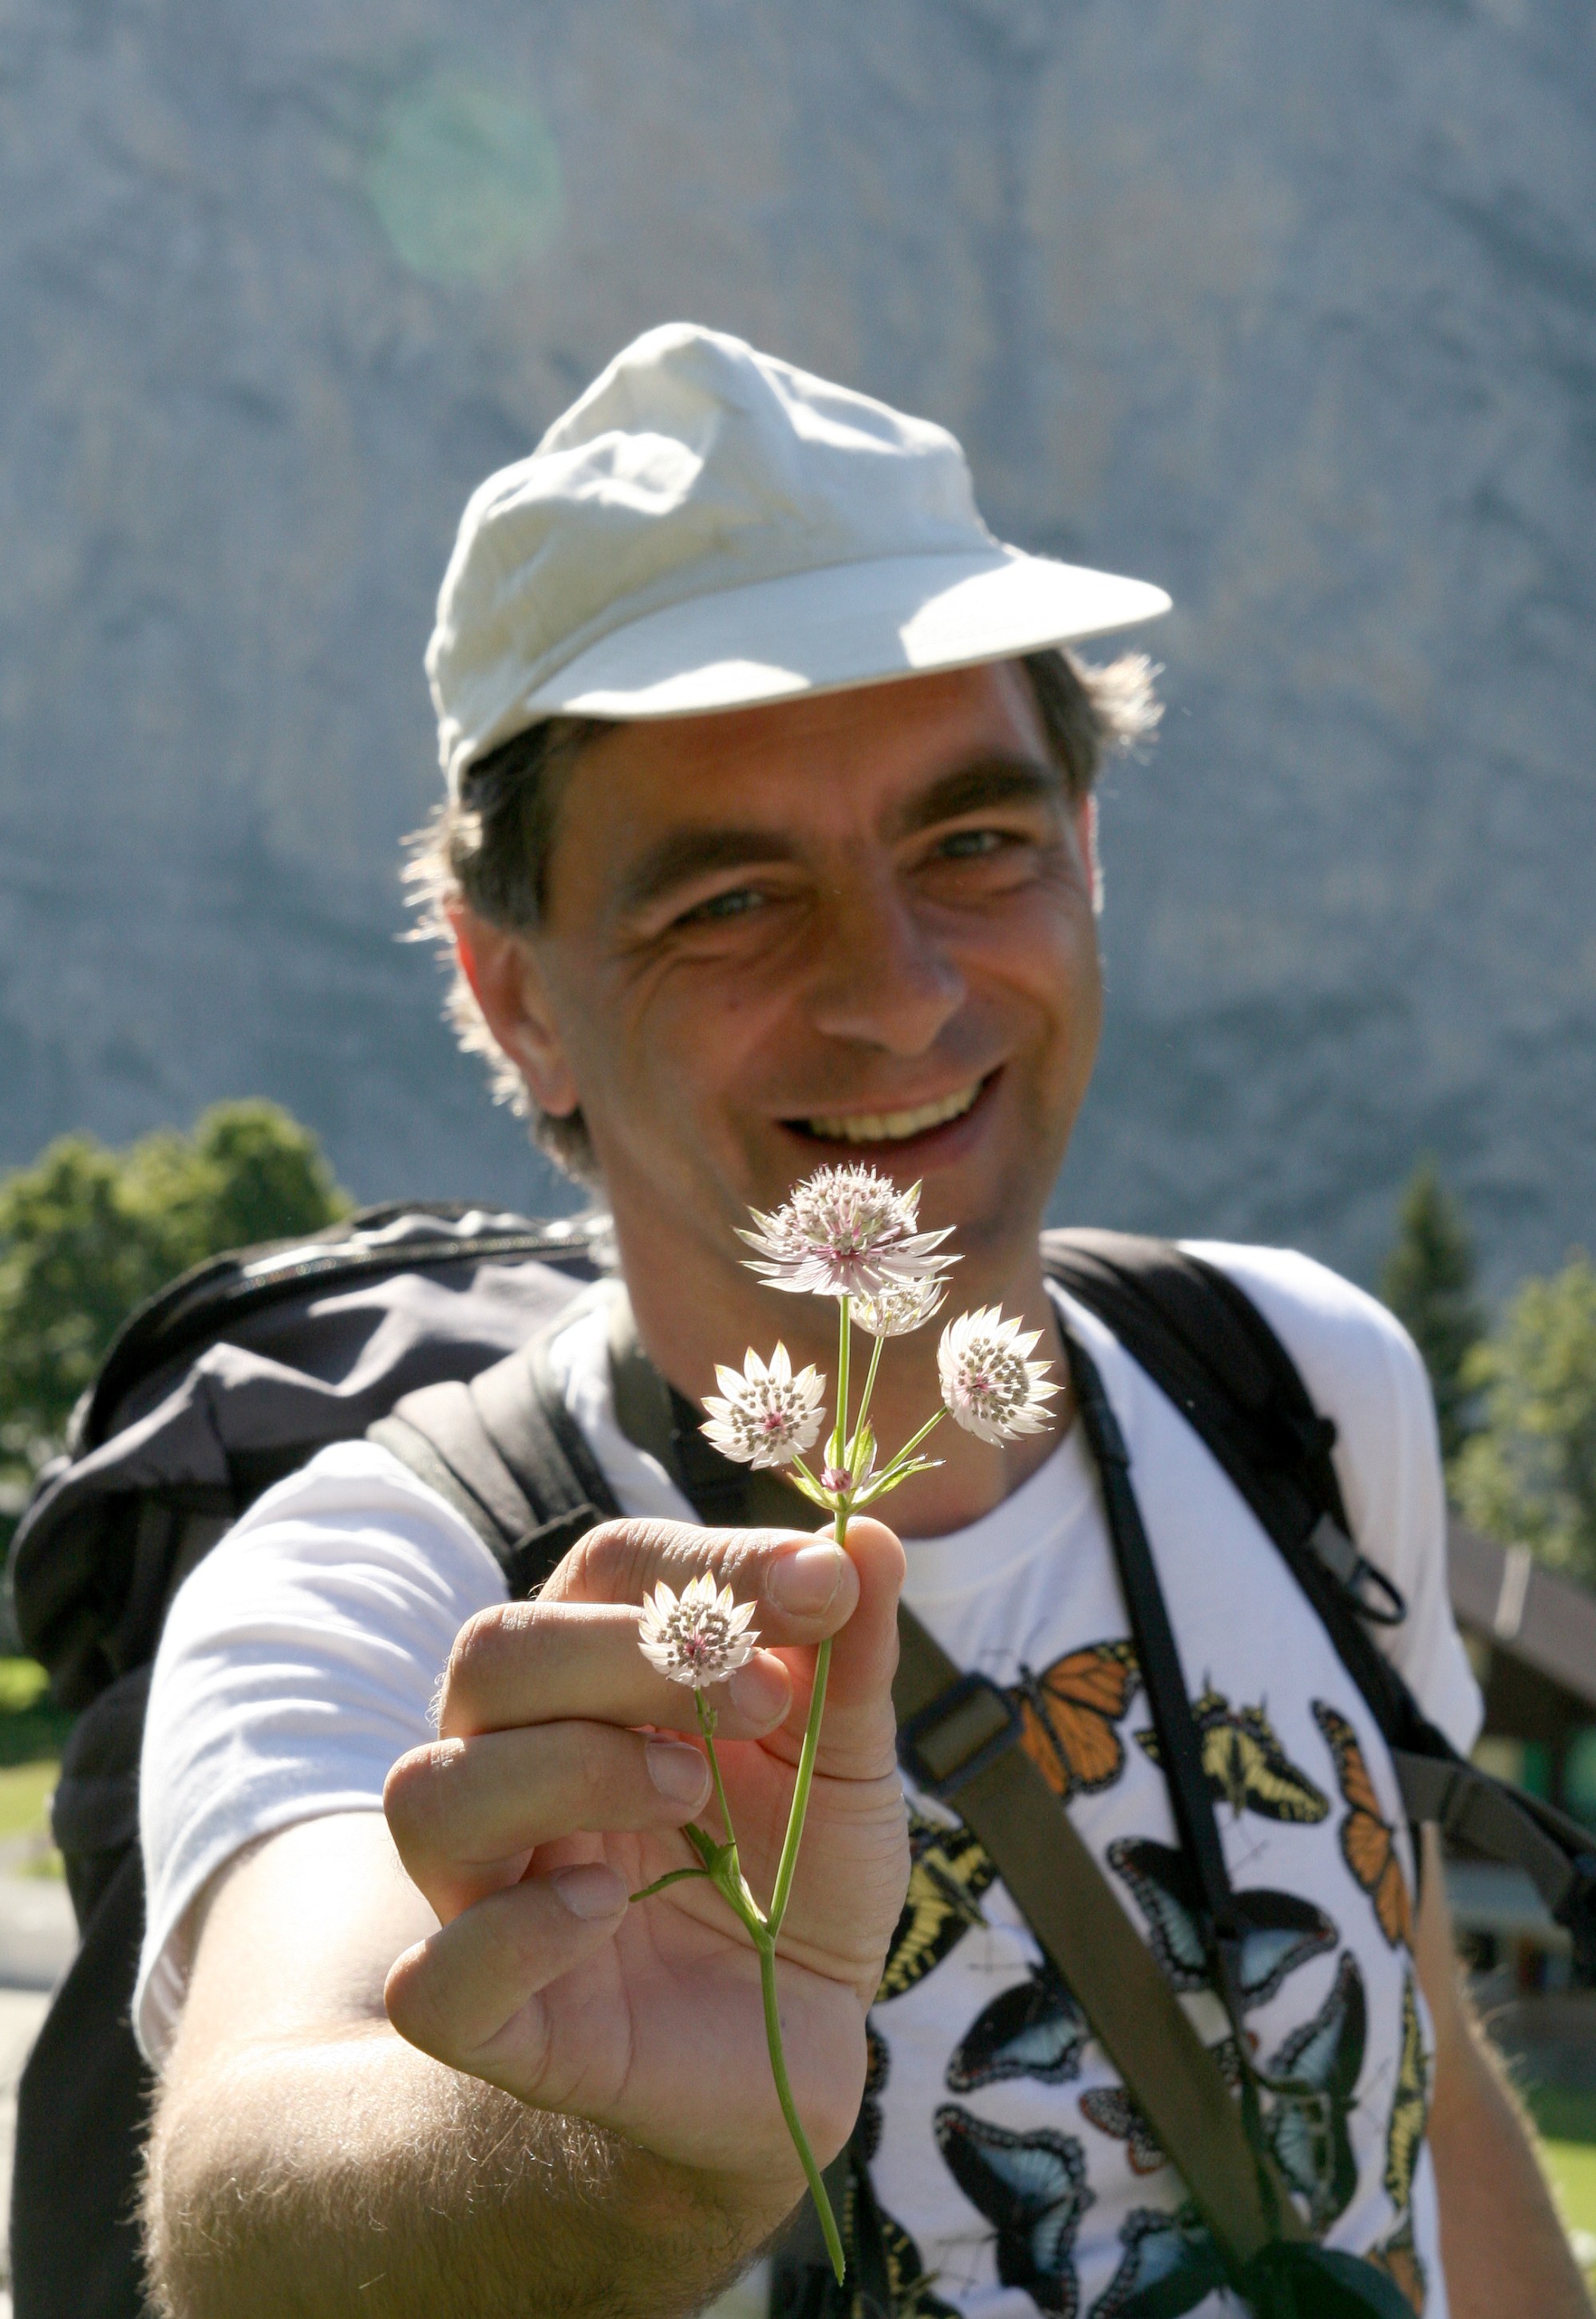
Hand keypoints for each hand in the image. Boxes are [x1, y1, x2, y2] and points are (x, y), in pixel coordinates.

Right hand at [382, 1515, 907, 2207]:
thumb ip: (849, 1652)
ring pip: (432, 1793)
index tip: (821, 1587)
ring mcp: (492, 1892)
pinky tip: (608, 1909)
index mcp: (594, 1679)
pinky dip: (513, 1933)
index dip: (706, 1562)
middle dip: (622, 1652)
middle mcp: (518, 1763)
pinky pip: (434, 1979)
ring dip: (566, 1768)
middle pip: (492, 1655)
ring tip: (688, 1793)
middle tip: (758, 1700)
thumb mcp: (847, 1755)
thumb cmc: (802, 1869)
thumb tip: (867, 1534)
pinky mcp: (497, 2022)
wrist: (807, 2033)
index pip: (603, 1569)